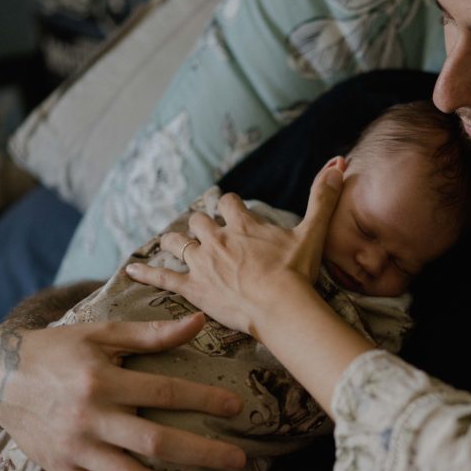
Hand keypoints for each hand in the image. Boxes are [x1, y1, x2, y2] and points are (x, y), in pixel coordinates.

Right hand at [0, 314, 246, 470]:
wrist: (1, 378)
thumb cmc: (59, 350)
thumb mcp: (101, 334)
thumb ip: (151, 333)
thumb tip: (200, 321)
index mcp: (101, 382)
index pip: (163, 392)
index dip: (203, 400)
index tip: (236, 407)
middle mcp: (89, 420)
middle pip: (154, 444)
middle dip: (201, 454)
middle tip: (238, 461)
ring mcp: (76, 451)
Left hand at [126, 157, 344, 337]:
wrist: (281, 307)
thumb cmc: (297, 272)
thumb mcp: (313, 232)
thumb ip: (323, 198)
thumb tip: (339, 163)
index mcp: (242, 224)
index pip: (228, 202)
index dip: (229, 205)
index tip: (232, 209)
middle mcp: (217, 239)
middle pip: (198, 222)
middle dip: (200, 224)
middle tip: (204, 231)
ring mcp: (202, 264)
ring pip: (177, 244)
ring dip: (173, 242)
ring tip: (169, 243)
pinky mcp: (193, 289)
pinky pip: (163, 279)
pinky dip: (146, 273)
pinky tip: (131, 269)